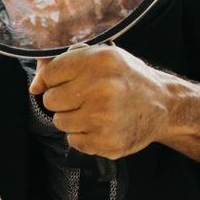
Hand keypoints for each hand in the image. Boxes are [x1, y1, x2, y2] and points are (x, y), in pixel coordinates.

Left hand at [29, 45, 172, 159]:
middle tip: (82, 98)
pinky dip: (83, 135)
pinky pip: (73, 141)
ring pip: (59, 122)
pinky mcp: (107, 142)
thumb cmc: (125, 78)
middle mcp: (102, 88)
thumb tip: (35, 85)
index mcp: (99, 61)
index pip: (50, 74)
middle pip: (50, 100)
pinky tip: (101, 126)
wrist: (164, 105)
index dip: (53, 80)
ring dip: (71, 118)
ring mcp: (105, 118)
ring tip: (94, 111)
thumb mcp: (101, 57)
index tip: (65, 82)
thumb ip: (64, 62)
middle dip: (61, 100)